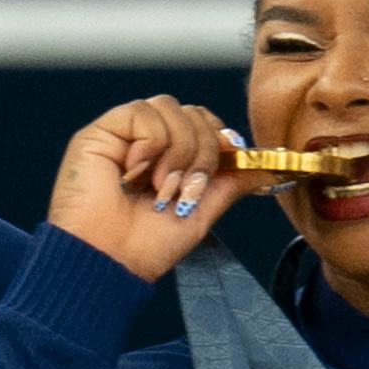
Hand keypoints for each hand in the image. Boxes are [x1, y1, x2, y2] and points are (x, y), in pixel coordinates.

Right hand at [45, 96, 239, 283]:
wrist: (111, 261)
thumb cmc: (146, 247)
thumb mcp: (201, 213)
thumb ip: (230, 184)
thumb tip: (267, 168)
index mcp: (168, 160)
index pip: (201, 121)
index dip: (218, 136)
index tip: (228, 157)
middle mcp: (146, 144)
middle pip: (191, 112)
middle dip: (201, 151)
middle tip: (185, 189)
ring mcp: (123, 136)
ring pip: (169, 107)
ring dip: (176, 152)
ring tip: (160, 187)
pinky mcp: (101, 132)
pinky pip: (141, 112)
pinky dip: (149, 144)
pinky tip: (135, 172)